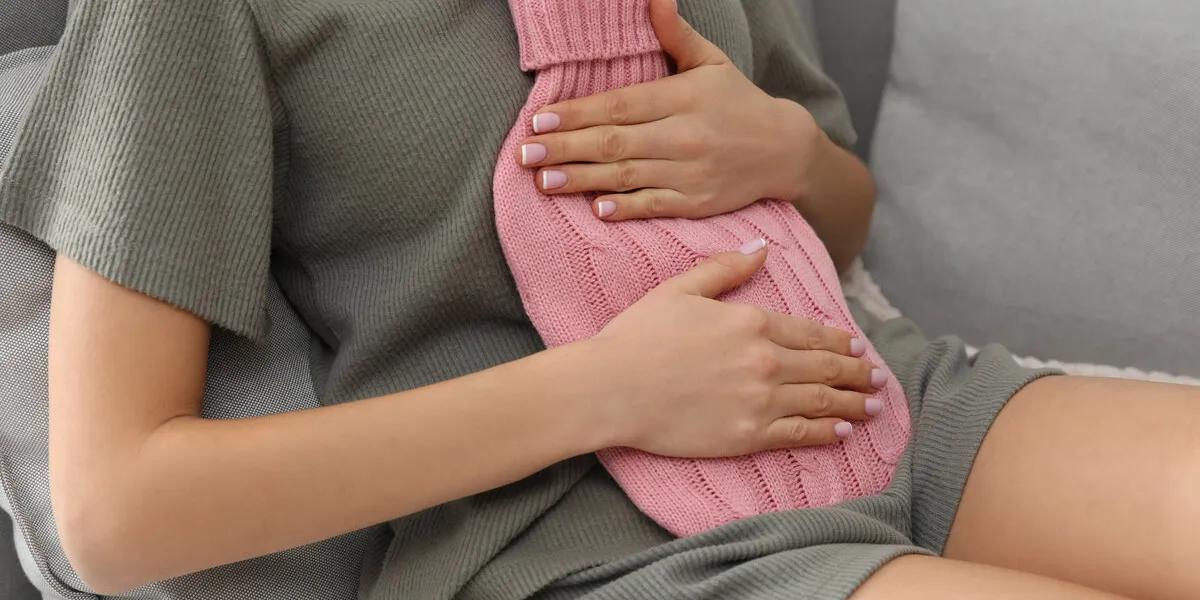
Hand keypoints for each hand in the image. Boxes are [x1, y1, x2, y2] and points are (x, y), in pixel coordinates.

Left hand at [514, 0, 822, 221]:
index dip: (577, 113)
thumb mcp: (711, 62)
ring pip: (626, 176)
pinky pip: (654, 205)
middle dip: (565, 147)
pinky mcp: (696, 202)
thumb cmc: (738, 102)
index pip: (619, 105)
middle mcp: (684, 135)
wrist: (784, 150)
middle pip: (614, 142)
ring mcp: (690, 172)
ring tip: (543, 180)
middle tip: (525, 153)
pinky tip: (595, 209)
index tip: (540, 119)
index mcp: (683, 97)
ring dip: (581, 179)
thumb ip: (675, 34)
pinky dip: (626, 209)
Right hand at [586, 239, 884, 457]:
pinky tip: (842, 431)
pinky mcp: (747, 436)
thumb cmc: (637, 337)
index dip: (840, 341)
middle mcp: (765, 361)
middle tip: (879, 378)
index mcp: (751, 322)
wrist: (611, 388)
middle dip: (859, 373)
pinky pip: (799, 434)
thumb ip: (725, 269)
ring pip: (823, 401)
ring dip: (855, 403)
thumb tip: (763, 248)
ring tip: (875, 405)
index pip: (811, 332)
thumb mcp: (680, 290)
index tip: (859, 347)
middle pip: (826, 367)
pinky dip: (826, 432)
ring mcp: (760, 401)